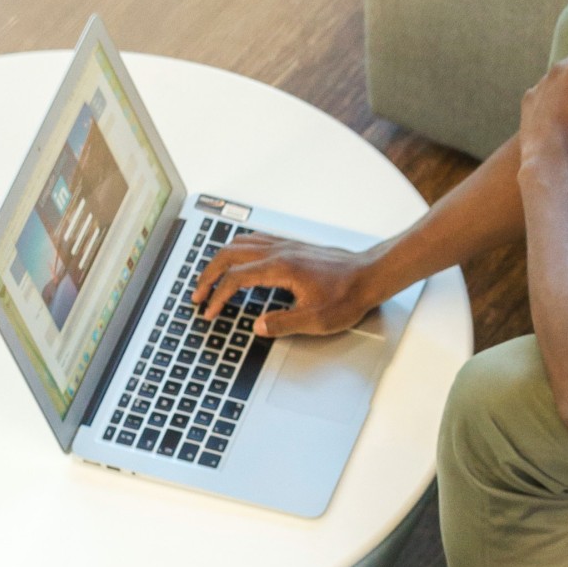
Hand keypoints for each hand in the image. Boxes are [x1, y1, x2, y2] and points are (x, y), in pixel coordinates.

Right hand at [189, 234, 383, 336]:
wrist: (370, 274)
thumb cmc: (348, 295)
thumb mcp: (316, 320)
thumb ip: (283, 323)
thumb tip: (257, 326)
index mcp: (280, 269)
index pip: (236, 279)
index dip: (217, 297)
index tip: (208, 312)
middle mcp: (279, 251)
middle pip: (229, 255)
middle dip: (208, 275)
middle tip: (197, 294)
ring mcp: (285, 245)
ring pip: (240, 244)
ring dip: (220, 260)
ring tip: (210, 278)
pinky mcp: (292, 246)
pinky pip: (254, 240)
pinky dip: (237, 250)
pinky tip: (237, 260)